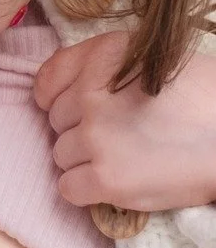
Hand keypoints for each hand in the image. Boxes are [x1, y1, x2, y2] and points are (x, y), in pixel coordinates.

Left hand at [35, 28, 215, 212]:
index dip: (59, 98)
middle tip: (121, 136)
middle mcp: (91, 94)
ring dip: (86, 160)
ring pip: (61, 154)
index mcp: (103, 57)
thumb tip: (53, 88)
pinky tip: (116, 181)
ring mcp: (96, 137)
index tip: (80, 109)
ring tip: (126, 157)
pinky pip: (68, 188)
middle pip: (56, 121)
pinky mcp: (107, 178)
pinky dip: (87, 189)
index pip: (48, 80)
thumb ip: (100, 64)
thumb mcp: (149, 60)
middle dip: (81, 130)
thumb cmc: (201, 98)